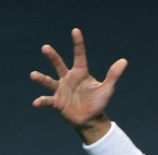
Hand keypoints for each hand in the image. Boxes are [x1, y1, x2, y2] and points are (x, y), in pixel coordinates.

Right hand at [30, 28, 126, 142]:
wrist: (91, 120)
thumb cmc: (98, 103)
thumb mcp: (107, 89)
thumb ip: (113, 75)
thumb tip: (124, 61)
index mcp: (80, 73)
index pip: (79, 55)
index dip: (78, 44)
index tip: (75, 31)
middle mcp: (68, 79)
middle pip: (59, 65)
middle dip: (52, 57)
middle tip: (45, 48)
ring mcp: (61, 90)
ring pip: (49, 81)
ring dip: (41, 78)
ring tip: (33, 75)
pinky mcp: (57, 102)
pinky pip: (47, 100)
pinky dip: (42, 101)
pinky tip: (36, 102)